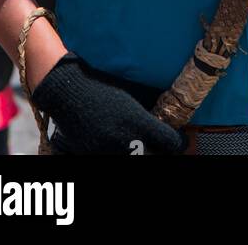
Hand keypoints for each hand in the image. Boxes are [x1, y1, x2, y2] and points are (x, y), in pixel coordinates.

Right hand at [32, 54, 184, 154]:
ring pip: (134, 159)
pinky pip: (113, 158)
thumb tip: (166, 115)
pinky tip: (118, 146)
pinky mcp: (94, 156)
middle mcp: (126, 141)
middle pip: (153, 157)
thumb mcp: (130, 94)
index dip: (177, 142)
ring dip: (139, 153)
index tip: (178, 140)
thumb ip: (148, 110)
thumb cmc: (100, 88)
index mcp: (138, 122)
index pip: (170, 143)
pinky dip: (119, 153)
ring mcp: (109, 152)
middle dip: (158, 151)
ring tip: (138, 144)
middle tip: (159, 145)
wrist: (69, 93)